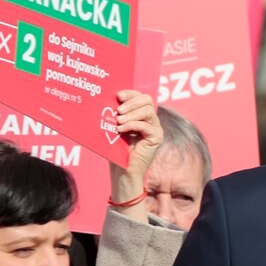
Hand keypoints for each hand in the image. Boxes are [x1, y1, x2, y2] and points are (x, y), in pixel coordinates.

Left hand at [108, 90, 161, 220]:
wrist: (122, 171)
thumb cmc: (116, 150)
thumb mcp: (115, 127)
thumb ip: (117, 114)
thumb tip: (108, 99)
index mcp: (142, 116)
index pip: (141, 97)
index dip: (131, 93)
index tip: (118, 96)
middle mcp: (151, 121)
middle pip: (147, 100)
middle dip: (132, 102)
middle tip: (118, 109)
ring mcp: (156, 129)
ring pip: (148, 111)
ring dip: (131, 113)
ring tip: (118, 121)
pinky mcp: (156, 138)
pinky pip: (147, 126)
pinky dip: (133, 125)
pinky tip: (121, 129)